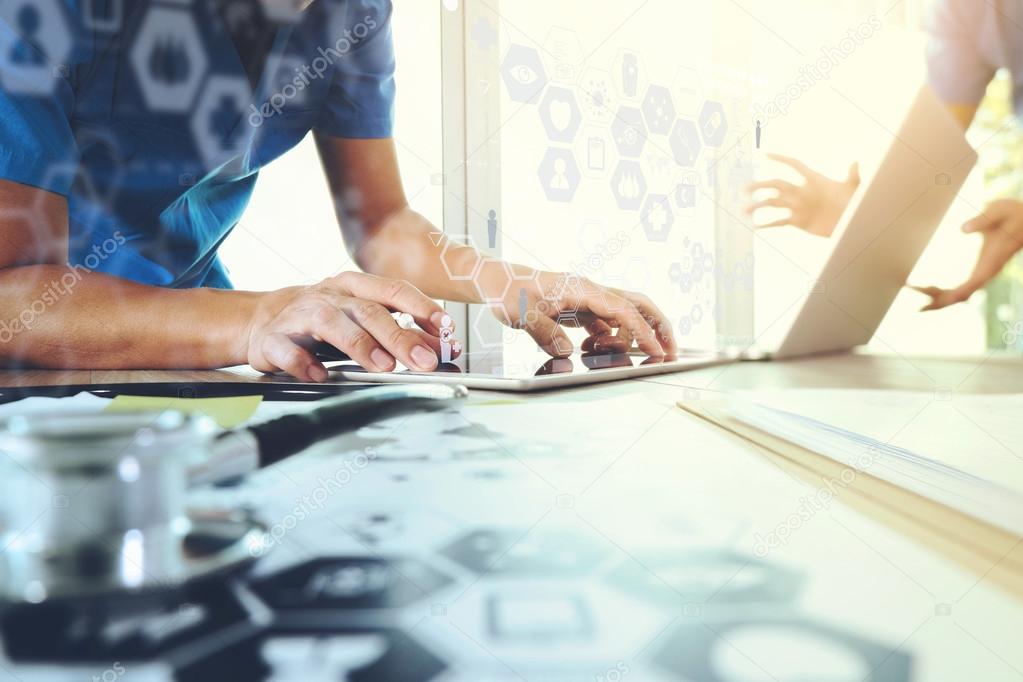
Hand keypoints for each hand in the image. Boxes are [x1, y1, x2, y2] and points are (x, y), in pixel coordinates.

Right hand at [246, 272, 459, 380]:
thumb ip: (403, 331)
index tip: (446, 328)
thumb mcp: (363, 318)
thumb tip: (444, 348)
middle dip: (400, 337)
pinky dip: (304, 362)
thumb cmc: (324, 319)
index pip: (394, 291)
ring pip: (332, 324)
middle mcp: (331, 296)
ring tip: (384, 366)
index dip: (422, 307)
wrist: (262, 320)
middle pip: (369, 312)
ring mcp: (300, 315)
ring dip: (360, 345)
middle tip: (424, 361)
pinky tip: (321, 376)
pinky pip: (288, 349)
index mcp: (355, 287)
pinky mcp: (274, 339)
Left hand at [483, 266, 676, 358]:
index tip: (657, 351)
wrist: (496, 282)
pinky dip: (608, 338)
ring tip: (603, 352)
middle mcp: (590, 291)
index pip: (622, 309)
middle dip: (657, 327)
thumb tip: (567, 352)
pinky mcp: (580, 309)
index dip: (642, 331)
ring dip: (626, 336)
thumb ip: (545, 332)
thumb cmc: (508, 291)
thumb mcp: (521, 315)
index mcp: (581, 288)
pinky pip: (605, 324)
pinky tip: (590, 348)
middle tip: (671, 352)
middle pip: (636, 304)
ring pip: (622, 316)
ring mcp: (587, 299)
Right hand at [746, 153, 859, 236]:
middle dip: (760, 185)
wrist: (850, 224)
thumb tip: (856, 163)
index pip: (794, 165)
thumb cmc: (853, 204)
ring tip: (744, 210)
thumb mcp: (853, 190)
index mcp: (813, 180)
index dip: (781, 159)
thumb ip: (853, 176)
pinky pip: (778, 221)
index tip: (766, 156)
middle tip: (745, 188)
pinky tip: (755, 226)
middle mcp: (801, 192)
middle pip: (776, 184)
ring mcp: (797, 207)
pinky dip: (766, 224)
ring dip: (758, 206)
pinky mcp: (797, 221)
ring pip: (773, 203)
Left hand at [912, 199, 1022, 310]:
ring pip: (960, 295)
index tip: (922, 290)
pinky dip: (945, 291)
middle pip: (960, 296)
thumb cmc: (1014, 213)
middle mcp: (987, 273)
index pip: (967, 289)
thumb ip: (983, 220)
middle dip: (936, 300)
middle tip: (912, 293)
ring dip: (938, 298)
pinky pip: (962, 287)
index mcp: (991, 264)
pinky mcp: (981, 269)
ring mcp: (984, 273)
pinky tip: (929, 288)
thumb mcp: (999, 211)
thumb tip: (963, 229)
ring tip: (914, 292)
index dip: (944, 295)